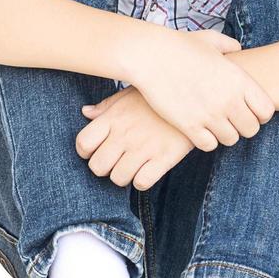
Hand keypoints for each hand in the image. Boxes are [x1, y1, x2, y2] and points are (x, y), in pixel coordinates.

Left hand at [75, 86, 194, 189]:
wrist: (195, 96)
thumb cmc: (158, 97)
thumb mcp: (129, 94)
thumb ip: (106, 106)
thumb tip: (86, 113)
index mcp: (114, 117)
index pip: (83, 143)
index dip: (86, 152)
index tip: (96, 151)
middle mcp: (125, 134)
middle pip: (97, 167)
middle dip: (104, 168)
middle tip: (116, 162)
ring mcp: (144, 147)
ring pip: (118, 178)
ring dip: (124, 176)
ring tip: (133, 167)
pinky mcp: (164, 158)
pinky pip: (142, 183)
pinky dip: (142, 181)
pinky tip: (148, 170)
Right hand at [121, 28, 274, 150]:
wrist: (150, 55)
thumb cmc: (178, 45)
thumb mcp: (210, 39)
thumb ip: (229, 45)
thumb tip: (238, 48)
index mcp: (239, 79)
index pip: (266, 110)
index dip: (260, 114)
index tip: (248, 111)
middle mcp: (229, 99)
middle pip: (251, 129)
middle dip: (243, 126)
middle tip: (230, 120)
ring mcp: (210, 114)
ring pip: (231, 139)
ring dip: (224, 134)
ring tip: (213, 125)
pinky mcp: (190, 125)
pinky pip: (209, 145)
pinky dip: (206, 140)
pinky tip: (198, 129)